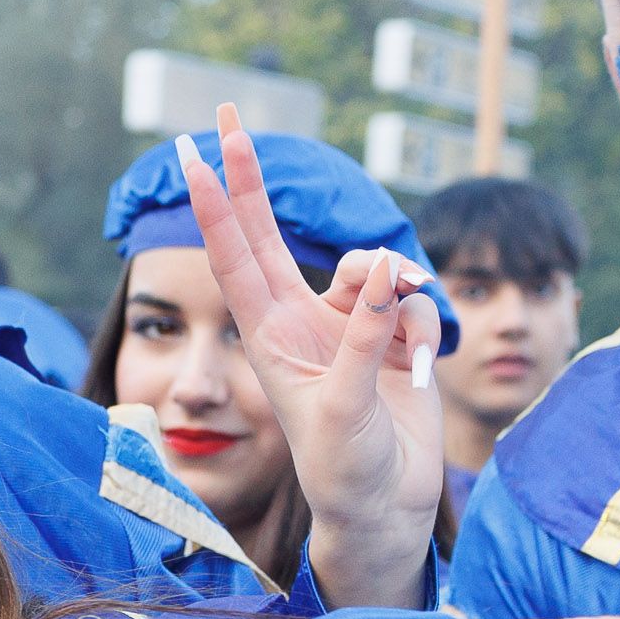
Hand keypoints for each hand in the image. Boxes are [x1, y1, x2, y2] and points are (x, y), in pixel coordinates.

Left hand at [178, 106, 444, 605]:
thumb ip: (364, 334)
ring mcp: (347, 325)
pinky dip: (424, 324)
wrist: (387, 505)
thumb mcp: (346, 404)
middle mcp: (301, 320)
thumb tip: (383, 270)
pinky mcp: (391, 335)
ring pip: (371, 265)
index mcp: (271, 335)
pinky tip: (422, 369)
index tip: (196, 151)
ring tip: (408, 329)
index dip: (218, 202)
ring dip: (393, 280)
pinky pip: (412, 302)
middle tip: (229, 113)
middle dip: (254, 177)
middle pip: (272, 231)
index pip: (236, 255)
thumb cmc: (346, 466)